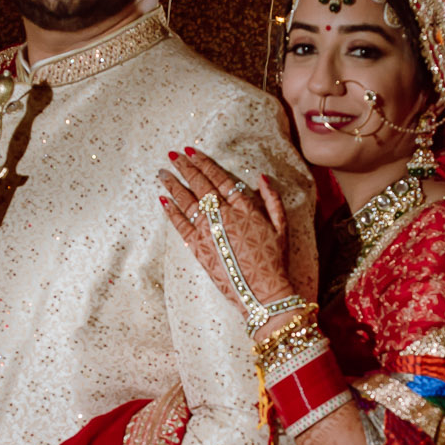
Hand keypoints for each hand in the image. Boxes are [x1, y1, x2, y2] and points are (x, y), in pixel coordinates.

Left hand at [160, 146, 294, 328]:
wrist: (262, 292)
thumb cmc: (275, 261)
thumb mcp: (282, 227)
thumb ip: (272, 200)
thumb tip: (261, 177)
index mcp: (244, 208)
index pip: (220, 179)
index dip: (205, 164)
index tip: (193, 152)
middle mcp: (224, 216)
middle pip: (200, 185)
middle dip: (185, 168)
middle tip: (173, 155)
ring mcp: (208, 231)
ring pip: (187, 201)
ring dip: (173, 185)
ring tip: (162, 173)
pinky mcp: (198, 248)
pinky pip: (181, 225)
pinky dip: (171, 211)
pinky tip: (163, 199)